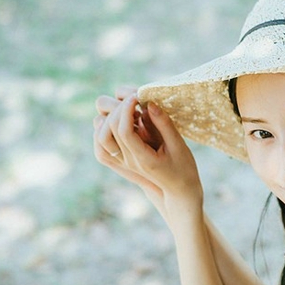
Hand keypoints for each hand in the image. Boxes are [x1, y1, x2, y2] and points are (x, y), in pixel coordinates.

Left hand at [93, 88, 202, 222]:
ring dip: (109, 117)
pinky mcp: (120, 157)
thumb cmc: (184, 167)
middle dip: (119, 109)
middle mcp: (129, 161)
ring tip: (129, 108)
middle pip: (109, 131)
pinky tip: (125, 117)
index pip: (124, 132)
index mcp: (143, 159)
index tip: (138, 96)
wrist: (179, 189)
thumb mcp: (179, 145)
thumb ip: (164, 124)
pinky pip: (102, 140)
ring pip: (100, 136)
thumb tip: (149, 102)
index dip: (127, 110)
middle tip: (134, 98)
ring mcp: (122, 160)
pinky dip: (107, 125)